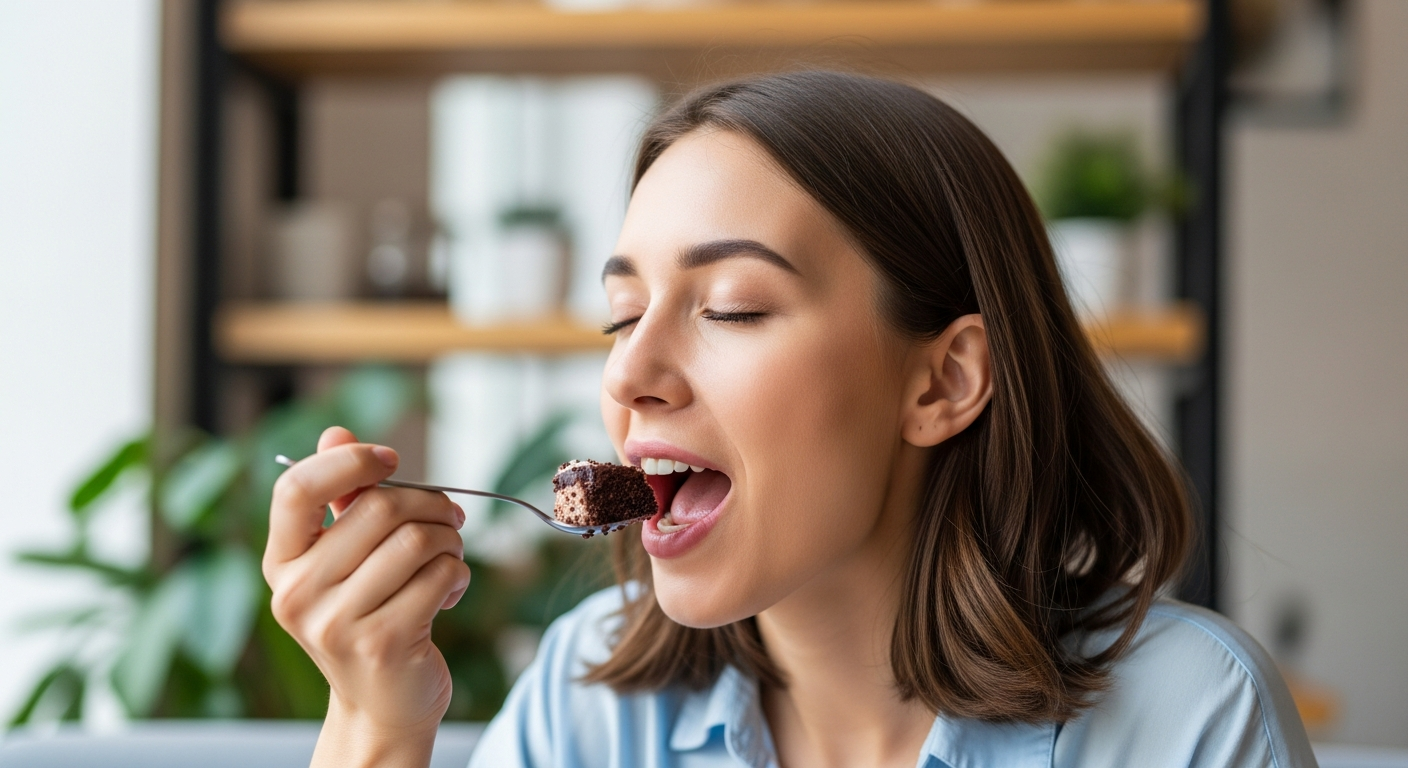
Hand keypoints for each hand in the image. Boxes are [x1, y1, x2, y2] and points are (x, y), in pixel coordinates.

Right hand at [263, 427, 469, 767]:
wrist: (384, 700)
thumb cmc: (370, 614)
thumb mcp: (347, 557)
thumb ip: (341, 496)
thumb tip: (337, 432)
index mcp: (282, 562)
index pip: (296, 489)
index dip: (349, 462)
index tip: (390, 459)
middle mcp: (298, 593)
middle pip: (379, 508)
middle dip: (431, 505)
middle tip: (449, 521)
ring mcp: (335, 623)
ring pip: (417, 541)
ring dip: (450, 542)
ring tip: (448, 558)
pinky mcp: (381, 643)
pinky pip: (439, 576)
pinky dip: (457, 575)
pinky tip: (450, 592)